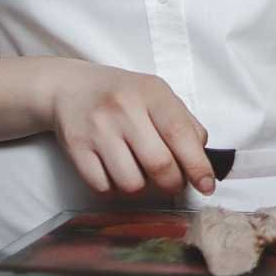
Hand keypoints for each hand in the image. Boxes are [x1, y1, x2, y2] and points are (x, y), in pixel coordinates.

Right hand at [42, 59, 214, 196]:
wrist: (69, 87)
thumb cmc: (123, 95)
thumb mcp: (157, 95)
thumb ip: (184, 123)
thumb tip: (202, 160)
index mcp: (151, 93)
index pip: (180, 133)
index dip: (197, 165)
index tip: (206, 185)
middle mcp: (124, 109)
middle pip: (159, 165)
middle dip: (173, 183)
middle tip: (172, 182)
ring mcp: (98, 129)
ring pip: (132, 183)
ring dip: (142, 187)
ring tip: (139, 170)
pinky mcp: (76, 148)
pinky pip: (103, 188)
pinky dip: (114, 188)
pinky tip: (115, 170)